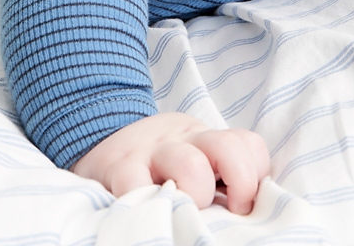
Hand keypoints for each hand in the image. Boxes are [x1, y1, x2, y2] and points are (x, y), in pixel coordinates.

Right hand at [71, 112, 269, 212]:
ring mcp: (151, 152)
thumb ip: (219, 173)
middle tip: (224, 213)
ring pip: (191, 165)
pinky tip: (153, 216)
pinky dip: (150, 206)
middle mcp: (181, 141)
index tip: (243, 204)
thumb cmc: (156, 163)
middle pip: (226, 148)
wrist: (99, 138)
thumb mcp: (191, 154)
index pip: (247, 145)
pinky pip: (139, 186)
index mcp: (203, 139)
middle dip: (236, 184)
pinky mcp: (120, 168)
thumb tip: (248, 209)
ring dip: (194, 196)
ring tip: (184, 213)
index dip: (254, 174)